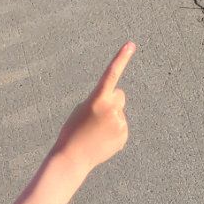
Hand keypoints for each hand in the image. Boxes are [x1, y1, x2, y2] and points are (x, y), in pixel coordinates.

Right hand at [52, 41, 134, 173]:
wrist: (72, 158)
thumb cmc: (72, 132)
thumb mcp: (81, 110)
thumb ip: (100, 102)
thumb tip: (118, 104)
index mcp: (97, 100)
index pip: (111, 74)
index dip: (121, 58)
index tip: (131, 44)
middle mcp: (111, 109)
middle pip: (119, 96)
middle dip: (111, 101)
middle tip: (96, 117)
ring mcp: (119, 123)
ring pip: (119, 113)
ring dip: (110, 119)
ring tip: (95, 133)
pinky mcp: (123, 136)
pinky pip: (121, 127)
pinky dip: (113, 132)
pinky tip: (101, 141)